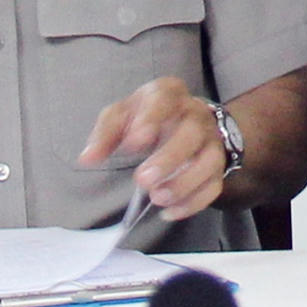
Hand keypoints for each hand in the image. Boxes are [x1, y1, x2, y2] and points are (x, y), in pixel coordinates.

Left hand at [80, 77, 227, 221]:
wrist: (186, 118)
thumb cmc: (148, 116)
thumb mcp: (122, 114)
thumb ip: (105, 134)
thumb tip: (87, 158)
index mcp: (169, 94)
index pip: (164, 100)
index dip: (150, 120)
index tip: (134, 143)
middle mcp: (195, 115)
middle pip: (192, 133)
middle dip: (169, 158)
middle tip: (142, 180)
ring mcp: (211, 140)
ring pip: (210, 161)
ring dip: (185, 183)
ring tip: (157, 199)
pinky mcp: (218, 165)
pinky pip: (214, 185)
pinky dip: (194, 202)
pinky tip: (169, 212)